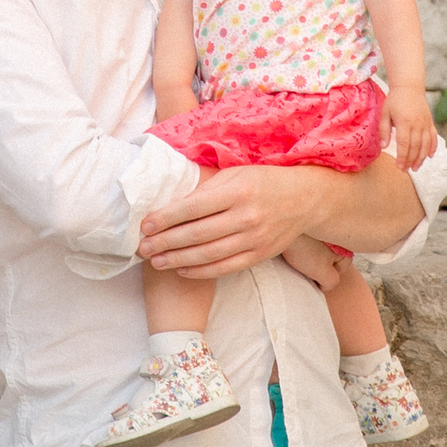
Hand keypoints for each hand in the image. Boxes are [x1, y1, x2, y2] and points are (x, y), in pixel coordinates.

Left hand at [138, 163, 342, 280]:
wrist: (303, 199)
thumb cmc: (262, 182)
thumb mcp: (234, 174)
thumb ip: (205, 190)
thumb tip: (170, 207)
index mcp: (237, 191)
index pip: (193, 207)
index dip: (166, 218)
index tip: (145, 225)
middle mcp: (246, 216)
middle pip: (197, 234)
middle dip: (166, 242)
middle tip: (143, 248)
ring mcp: (254, 239)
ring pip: (208, 255)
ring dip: (178, 260)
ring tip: (156, 261)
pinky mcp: (259, 255)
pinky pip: (225, 268)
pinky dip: (201, 271)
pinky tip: (182, 269)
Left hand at [386, 101, 438, 169]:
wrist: (409, 87)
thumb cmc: (394, 101)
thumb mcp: (385, 113)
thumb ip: (384, 130)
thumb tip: (383, 147)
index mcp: (404, 122)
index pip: (404, 144)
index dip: (402, 157)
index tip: (399, 166)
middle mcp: (417, 124)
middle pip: (415, 147)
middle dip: (410, 161)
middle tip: (405, 170)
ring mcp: (425, 123)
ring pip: (426, 144)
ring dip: (421, 158)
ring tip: (416, 168)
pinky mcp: (430, 122)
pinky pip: (434, 137)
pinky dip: (433, 147)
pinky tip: (429, 156)